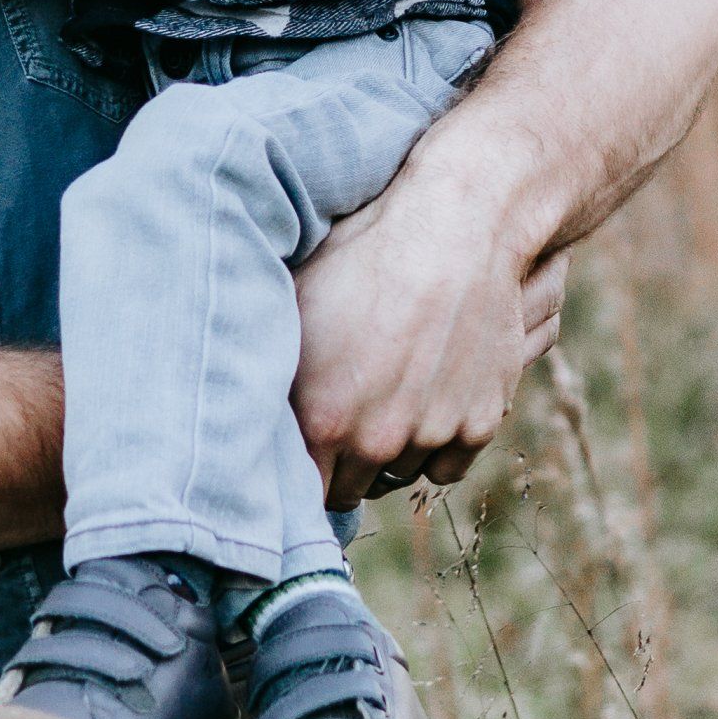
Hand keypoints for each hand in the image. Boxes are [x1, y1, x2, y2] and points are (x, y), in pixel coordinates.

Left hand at [292, 155, 567, 505]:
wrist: (453, 227)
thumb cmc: (360, 254)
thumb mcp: (295, 307)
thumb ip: (271, 372)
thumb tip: (238, 407)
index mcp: (321, 417)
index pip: (298, 491)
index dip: (293, 474)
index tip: (291, 459)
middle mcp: (376, 439)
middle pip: (347, 491)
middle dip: (337, 465)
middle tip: (335, 427)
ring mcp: (432, 435)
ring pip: (397, 475)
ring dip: (386, 454)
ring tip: (379, 404)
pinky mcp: (479, 423)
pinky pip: (446, 466)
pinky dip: (434, 448)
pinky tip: (419, 408)